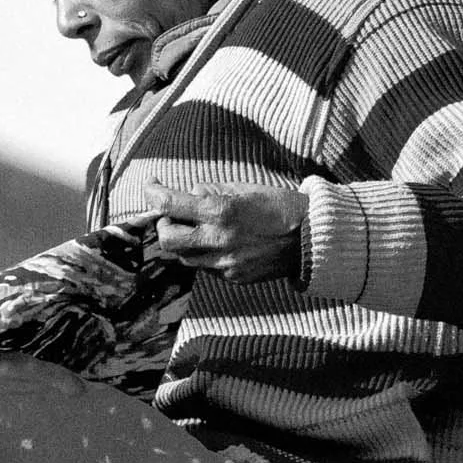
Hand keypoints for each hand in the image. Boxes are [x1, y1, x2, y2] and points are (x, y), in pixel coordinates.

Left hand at [130, 183, 306, 282]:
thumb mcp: (245, 189)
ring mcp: (224, 264)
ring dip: (184, 240)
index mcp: (220, 212)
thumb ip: (212, 192)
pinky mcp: (231, 277)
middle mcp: (217, 240)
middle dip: (164, 225)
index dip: (152, 192)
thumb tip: (188, 194)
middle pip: (167, 239)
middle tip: (175, 214)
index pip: (168, 204)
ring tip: (202, 227)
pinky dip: (204, 253)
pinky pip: (205, 267)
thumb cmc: (280, 207)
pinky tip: (222, 242)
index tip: (151, 185)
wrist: (310, 240)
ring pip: (184, 256)